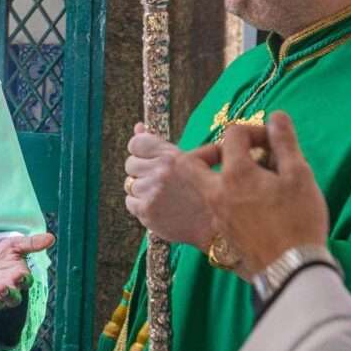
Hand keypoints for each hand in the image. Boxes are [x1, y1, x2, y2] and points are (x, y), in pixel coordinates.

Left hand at [0, 233, 54, 308]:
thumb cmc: (1, 253)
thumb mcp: (14, 245)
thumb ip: (31, 243)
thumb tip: (51, 237)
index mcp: (19, 277)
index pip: (25, 282)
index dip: (23, 280)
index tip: (19, 276)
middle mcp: (9, 289)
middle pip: (13, 298)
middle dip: (8, 294)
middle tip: (1, 288)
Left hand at [124, 123, 214, 247]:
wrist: (220, 224)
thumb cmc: (214, 190)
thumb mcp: (202, 158)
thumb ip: (168, 142)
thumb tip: (139, 126)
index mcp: (172, 157)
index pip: (137, 143)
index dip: (140, 149)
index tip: (146, 156)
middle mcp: (159, 173)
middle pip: (130, 164)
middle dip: (141, 170)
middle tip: (159, 179)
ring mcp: (151, 193)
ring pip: (130, 184)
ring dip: (142, 188)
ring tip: (162, 194)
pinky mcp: (146, 212)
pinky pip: (130, 202)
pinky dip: (140, 204)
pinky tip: (157, 205)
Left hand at [176, 112, 329, 279]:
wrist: (291, 270)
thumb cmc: (299, 221)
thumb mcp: (300, 176)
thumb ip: (285, 143)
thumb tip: (276, 116)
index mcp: (236, 174)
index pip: (233, 135)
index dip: (254, 130)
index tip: (272, 142)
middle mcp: (217, 192)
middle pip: (191, 162)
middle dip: (209, 152)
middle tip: (236, 156)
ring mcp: (215, 214)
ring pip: (200, 186)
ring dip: (216, 175)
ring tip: (246, 179)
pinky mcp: (220, 233)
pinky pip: (210, 206)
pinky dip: (221, 197)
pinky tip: (248, 203)